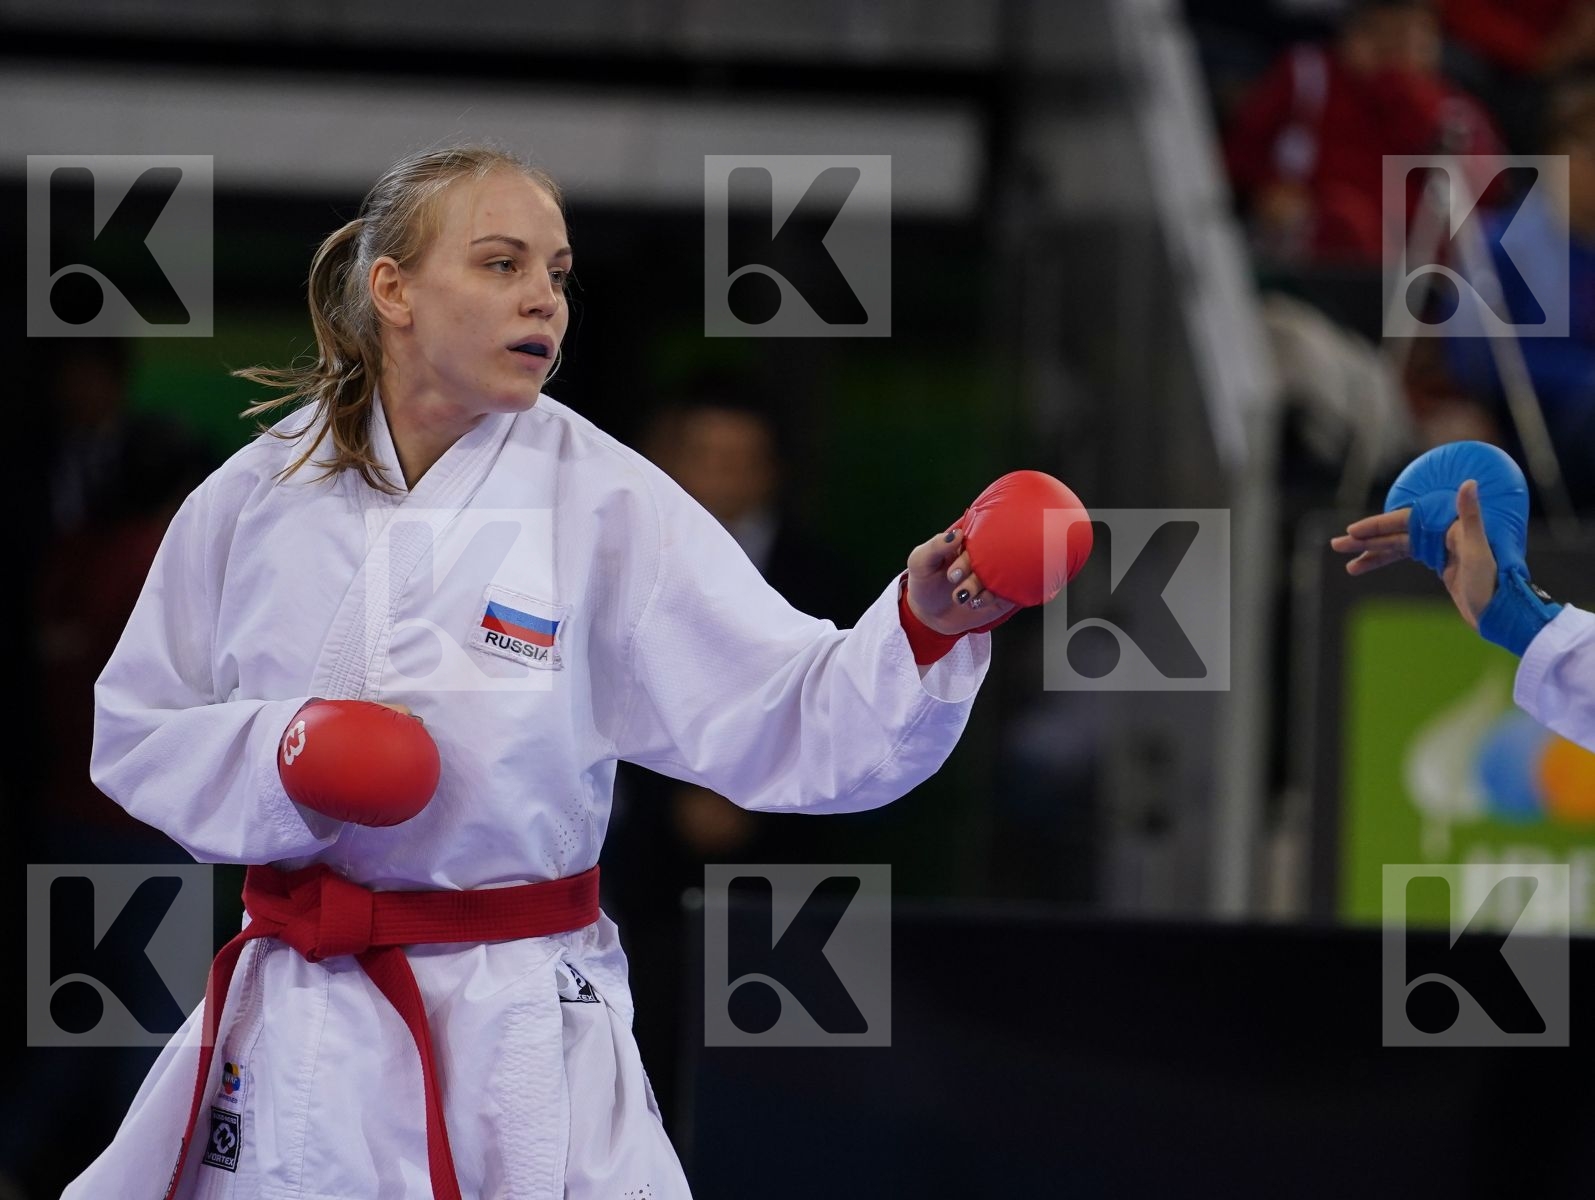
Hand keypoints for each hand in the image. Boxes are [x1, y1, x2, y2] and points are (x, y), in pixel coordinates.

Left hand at [905, 527, 1018, 635]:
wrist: (930, 614)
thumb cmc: (925, 581)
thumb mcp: (920, 561)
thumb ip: (935, 546)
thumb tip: (957, 534)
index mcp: (969, 541)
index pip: (979, 536)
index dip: (968, 555)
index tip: (952, 573)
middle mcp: (986, 555)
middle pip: (994, 555)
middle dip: (975, 574)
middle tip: (954, 583)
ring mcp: (996, 574)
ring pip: (1002, 574)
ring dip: (980, 587)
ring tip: (960, 598)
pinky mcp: (1002, 594)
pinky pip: (1007, 591)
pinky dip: (991, 597)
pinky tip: (974, 603)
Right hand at [1330, 478, 1497, 627]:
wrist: (1502, 611)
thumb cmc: (1493, 583)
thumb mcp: (1479, 551)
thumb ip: (1471, 516)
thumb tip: (1469, 483)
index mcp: (1449, 528)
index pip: (1405, 523)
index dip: (1377, 526)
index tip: (1353, 531)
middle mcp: (1442, 534)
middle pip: (1396, 534)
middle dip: (1365, 540)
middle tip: (1337, 544)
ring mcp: (1440, 549)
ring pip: (1396, 548)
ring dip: (1371, 553)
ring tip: (1347, 564)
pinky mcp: (1440, 563)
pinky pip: (1404, 558)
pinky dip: (1385, 562)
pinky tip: (1365, 566)